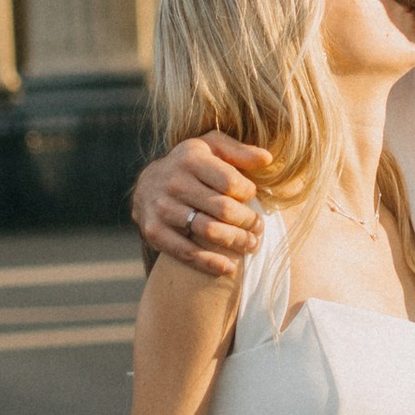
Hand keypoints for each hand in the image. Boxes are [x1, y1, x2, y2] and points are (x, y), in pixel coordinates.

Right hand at [131, 134, 272, 280]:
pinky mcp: (154, 231)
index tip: (252, 199)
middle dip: (248, 222)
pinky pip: (187, 252)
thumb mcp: (211, 147)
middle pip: (223, 209)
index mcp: (190, 159)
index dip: (248, 193)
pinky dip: (210, 263)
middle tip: (259, 228)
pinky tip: (229, 268)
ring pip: (209, 231)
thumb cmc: (190, 165)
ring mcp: (162, 208)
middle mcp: (174, 182)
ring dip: (236, 242)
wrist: (147, 184)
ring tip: (250, 245)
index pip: (230, 182)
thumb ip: (239, 152)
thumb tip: (267, 159)